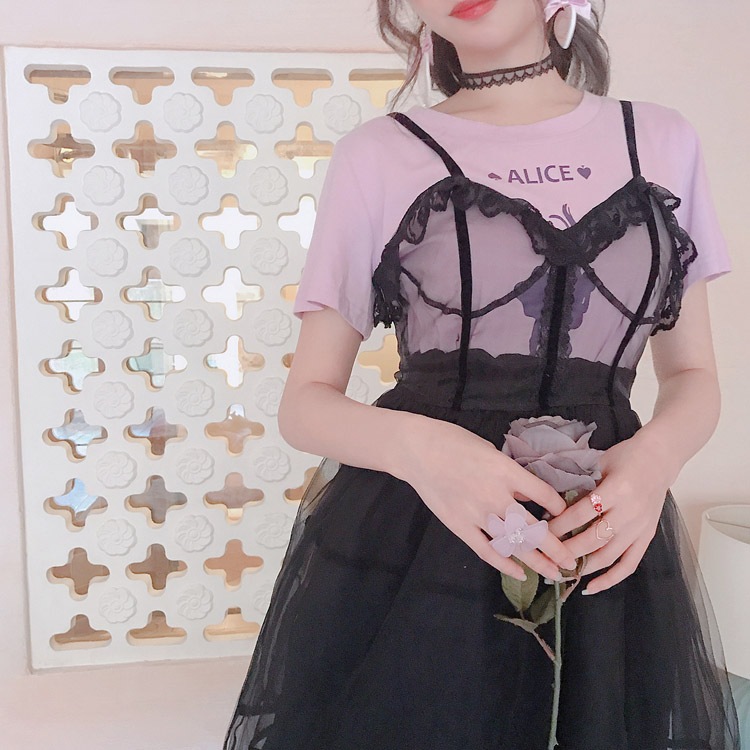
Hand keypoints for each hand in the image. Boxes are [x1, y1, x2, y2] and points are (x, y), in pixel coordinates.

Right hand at [402, 417, 577, 582]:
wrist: (417, 451)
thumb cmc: (454, 443)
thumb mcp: (490, 451)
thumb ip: (510, 476)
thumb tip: (528, 498)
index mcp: (505, 471)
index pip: (544, 495)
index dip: (560, 509)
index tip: (567, 517)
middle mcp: (495, 495)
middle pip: (533, 528)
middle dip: (556, 548)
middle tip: (572, 562)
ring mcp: (476, 513)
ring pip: (513, 544)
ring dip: (537, 561)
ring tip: (554, 573)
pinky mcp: (459, 526)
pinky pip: (486, 550)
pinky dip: (504, 564)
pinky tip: (520, 573)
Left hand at [546, 435, 671, 594]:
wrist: (660, 457)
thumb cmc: (626, 456)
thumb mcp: (600, 462)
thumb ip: (581, 482)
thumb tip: (552, 503)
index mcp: (616, 490)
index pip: (582, 513)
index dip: (560, 525)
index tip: (542, 530)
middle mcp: (630, 512)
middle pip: (594, 539)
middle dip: (567, 550)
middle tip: (546, 555)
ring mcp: (640, 528)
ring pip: (609, 555)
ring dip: (584, 566)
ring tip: (562, 571)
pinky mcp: (647, 537)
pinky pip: (629, 564)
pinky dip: (611, 579)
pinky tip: (592, 587)